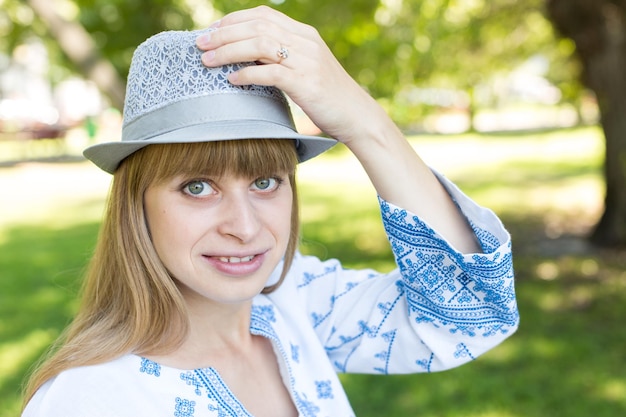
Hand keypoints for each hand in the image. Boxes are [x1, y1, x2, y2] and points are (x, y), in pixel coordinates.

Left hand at [196, 7, 480, 253]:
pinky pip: (269, 73)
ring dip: (228, 51)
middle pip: (256, 26)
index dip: (234, 19)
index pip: (263, 15)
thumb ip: (283, 59)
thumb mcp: (307, 69)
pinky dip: (246, 74)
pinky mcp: (306, 83)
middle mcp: (305, 41)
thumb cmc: (328, 97)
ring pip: (259, 45)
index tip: (213, 31)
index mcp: (305, 34)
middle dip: (223, 34)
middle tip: (200, 44)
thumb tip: (250, 62)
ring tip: (207, 61)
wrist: (357, 115)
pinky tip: (231, 80)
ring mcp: (307, 61)